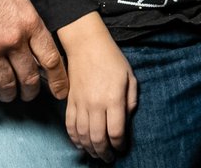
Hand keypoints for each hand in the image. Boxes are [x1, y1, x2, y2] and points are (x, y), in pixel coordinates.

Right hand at [0, 0, 68, 107]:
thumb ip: (30, 22)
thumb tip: (38, 45)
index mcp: (29, 23)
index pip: (51, 59)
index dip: (58, 80)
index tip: (60, 92)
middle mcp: (13, 39)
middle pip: (29, 78)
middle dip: (31, 91)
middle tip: (29, 94)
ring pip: (6, 85)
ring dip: (9, 95)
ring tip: (9, 96)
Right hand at [57, 12, 137, 162]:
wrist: (85, 44)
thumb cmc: (111, 58)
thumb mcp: (129, 77)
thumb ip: (131, 100)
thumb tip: (127, 118)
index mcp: (113, 98)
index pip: (115, 132)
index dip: (119, 145)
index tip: (122, 148)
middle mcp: (95, 104)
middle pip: (97, 138)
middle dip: (104, 153)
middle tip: (109, 158)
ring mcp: (80, 103)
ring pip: (82, 135)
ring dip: (89, 149)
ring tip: (96, 154)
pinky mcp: (69, 100)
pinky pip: (69, 125)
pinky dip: (74, 138)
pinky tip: (80, 144)